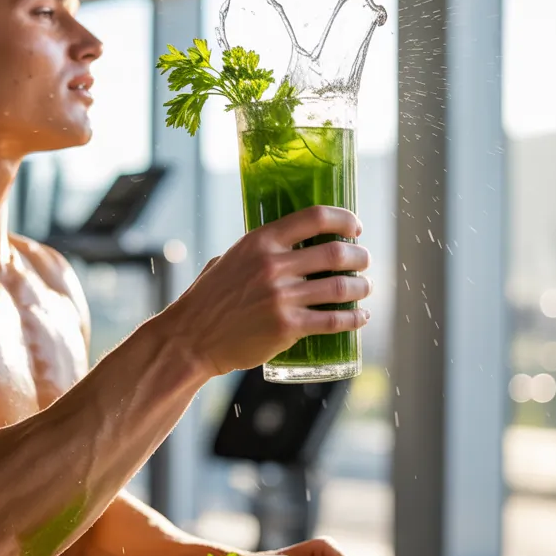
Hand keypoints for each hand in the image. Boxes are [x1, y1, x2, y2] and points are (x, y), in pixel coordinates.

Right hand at [163, 206, 371, 376]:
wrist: (191, 339)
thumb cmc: (206, 300)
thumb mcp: (228, 261)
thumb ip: (256, 253)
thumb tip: (286, 246)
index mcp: (259, 242)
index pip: (315, 217)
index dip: (344, 219)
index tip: (355, 228)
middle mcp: (272, 266)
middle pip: (336, 252)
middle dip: (359, 257)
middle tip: (364, 262)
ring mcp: (281, 297)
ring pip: (341, 287)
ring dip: (361, 287)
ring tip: (364, 288)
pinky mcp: (287, 327)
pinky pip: (333, 321)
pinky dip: (354, 319)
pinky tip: (360, 317)